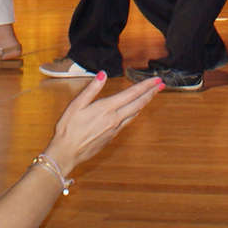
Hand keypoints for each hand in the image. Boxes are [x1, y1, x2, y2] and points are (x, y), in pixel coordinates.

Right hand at [41, 72, 164, 175]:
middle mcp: (114, 119)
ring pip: (135, 113)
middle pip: (138, 104)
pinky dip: (135, 113)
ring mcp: (115, 129)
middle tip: (161, 85)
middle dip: (151, 93)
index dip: (145, 86)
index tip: (156, 80)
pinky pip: (128, 122)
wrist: (66, 153)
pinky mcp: (112, 137)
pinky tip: (135, 111)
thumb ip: (91, 89)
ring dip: (145, 103)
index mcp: (106, 109)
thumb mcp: (76, 105)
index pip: (131, 94)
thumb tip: (102, 74)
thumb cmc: (68, 129)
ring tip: (152, 95)